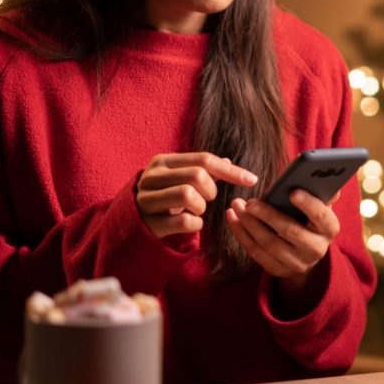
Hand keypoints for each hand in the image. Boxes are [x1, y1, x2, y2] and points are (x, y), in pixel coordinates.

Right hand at [135, 152, 257, 239]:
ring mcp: (146, 200)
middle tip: (207, 199)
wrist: (131, 224)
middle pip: (197, 175)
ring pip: (188, 195)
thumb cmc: (163, 198)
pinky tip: (192, 223)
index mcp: (162, 162)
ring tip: (196, 210)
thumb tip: (229, 161)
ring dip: (201, 207)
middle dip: (210, 190)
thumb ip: (202, 169)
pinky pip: (184, 221)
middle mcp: (151, 177)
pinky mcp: (148, 224)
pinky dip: (196, 224)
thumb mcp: (178, 179)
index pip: (203, 159)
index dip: (231, 170)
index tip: (252, 179)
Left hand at [225, 189, 340, 279]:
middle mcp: (316, 249)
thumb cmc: (309, 219)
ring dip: (249, 223)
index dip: (308, 204)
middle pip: (290, 231)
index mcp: (329, 228)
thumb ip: (321, 191)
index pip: (321, 216)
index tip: (292, 191)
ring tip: (237, 205)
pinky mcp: (278, 269)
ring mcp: (297, 263)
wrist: (305, 252)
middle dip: (268, 214)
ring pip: (269, 243)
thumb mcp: (319, 206)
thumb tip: (322, 177)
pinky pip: (256, 252)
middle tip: (250, 201)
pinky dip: (242, 234)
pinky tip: (233, 218)